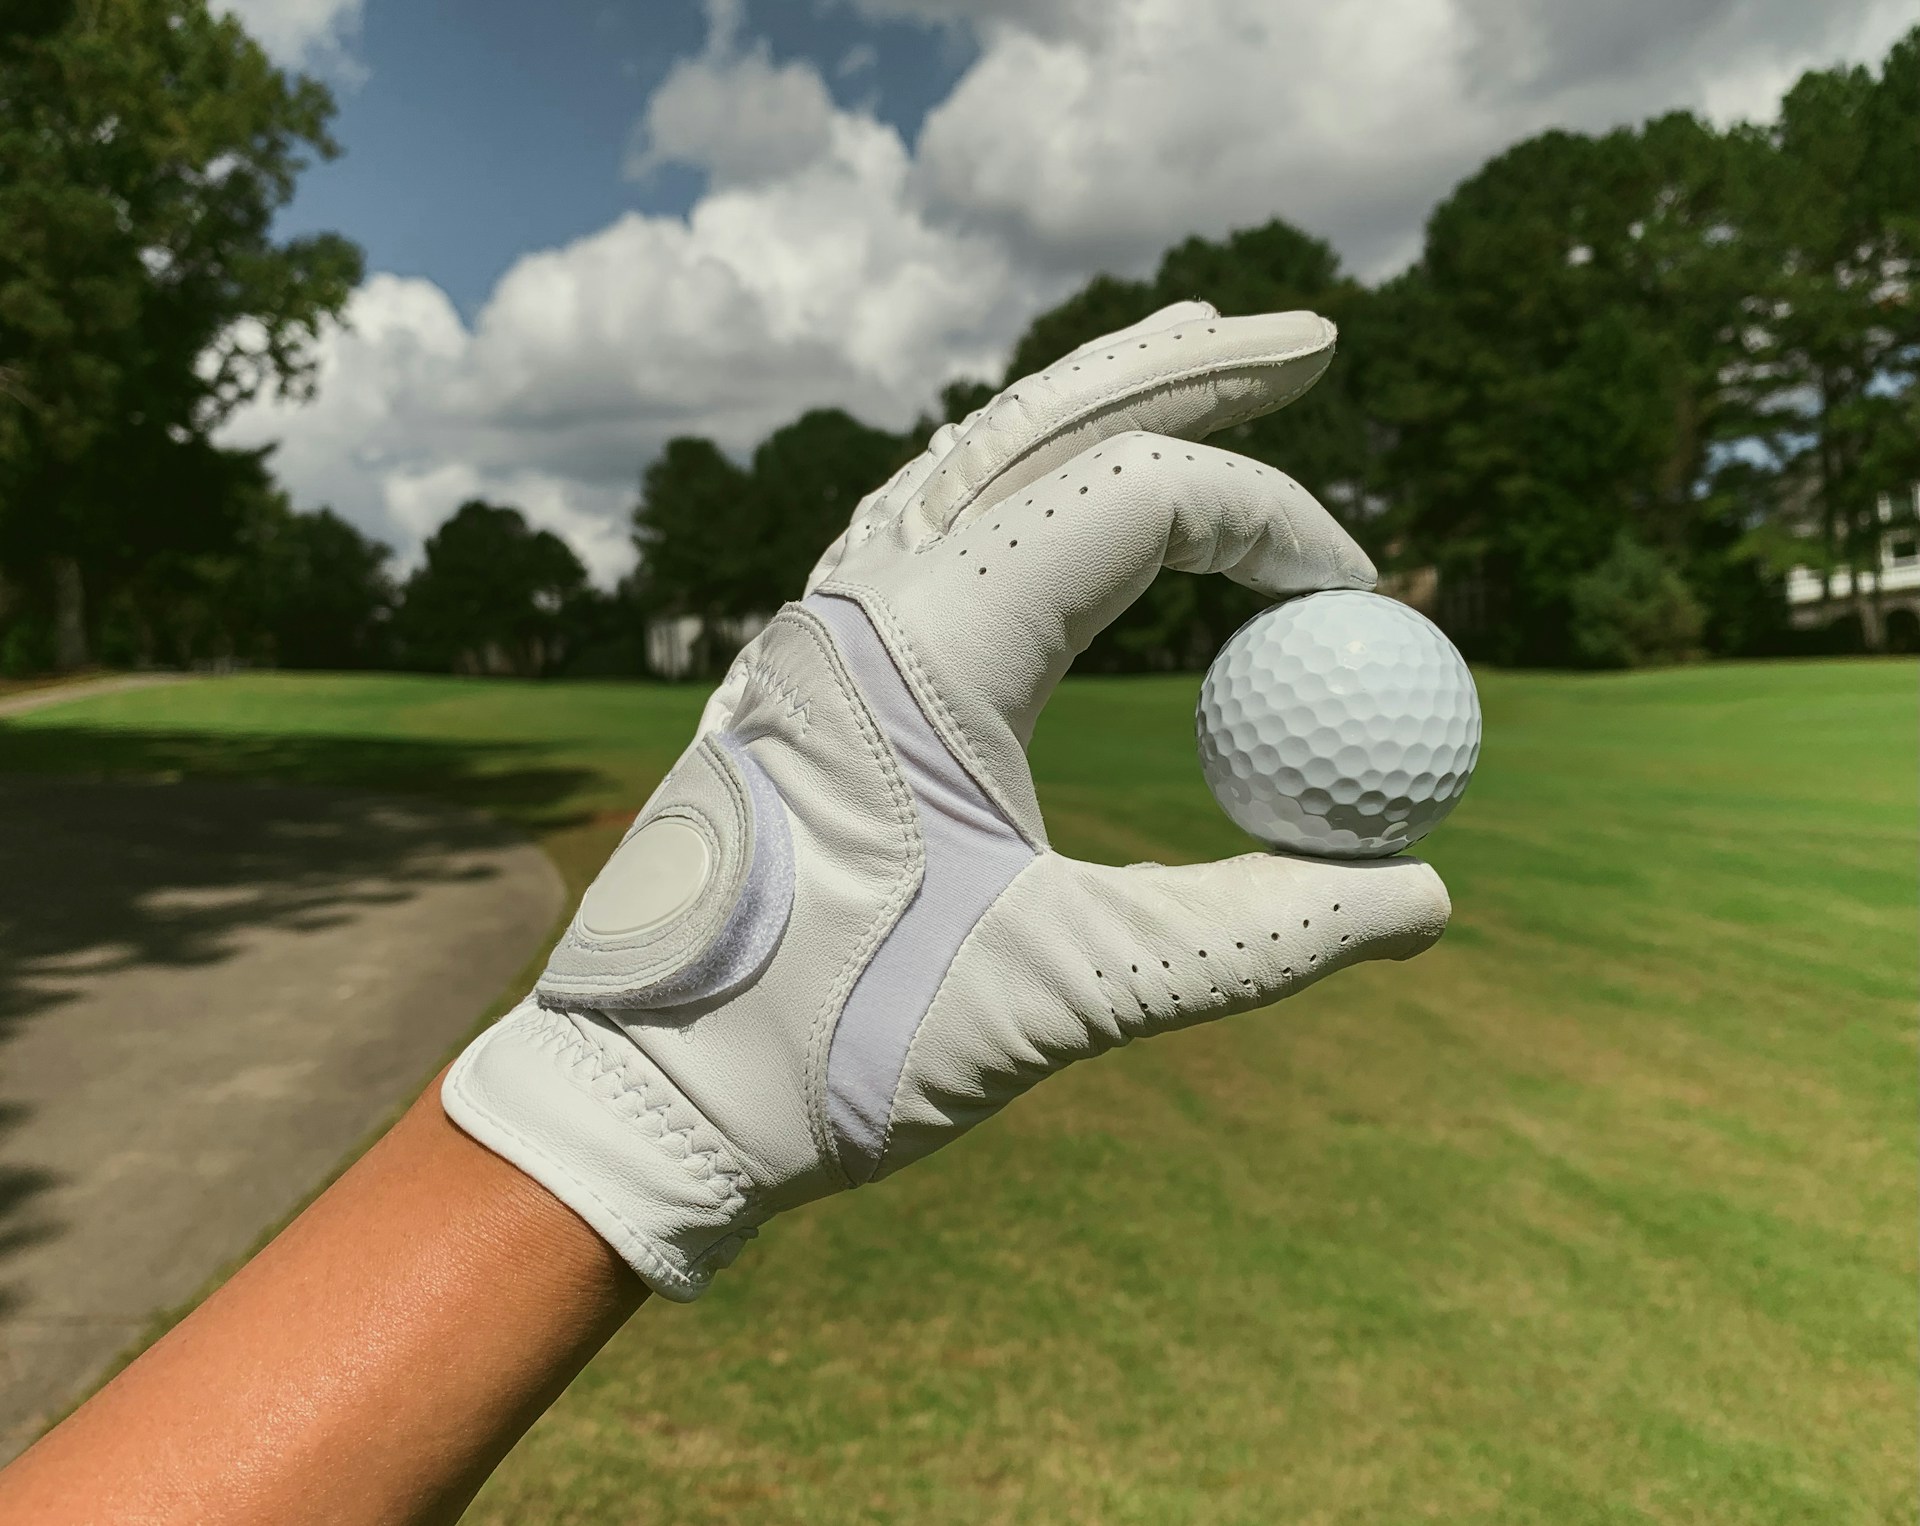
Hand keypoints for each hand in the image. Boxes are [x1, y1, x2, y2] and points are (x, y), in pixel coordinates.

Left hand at [443, 302, 1450, 1299]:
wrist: (642, 1091)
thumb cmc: (833, 1046)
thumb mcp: (1067, 995)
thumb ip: (1256, 938)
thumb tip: (1423, 900)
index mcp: (921, 646)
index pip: (1132, 500)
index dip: (1268, 527)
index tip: (1353, 609)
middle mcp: (857, 598)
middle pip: (1046, 421)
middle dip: (1189, 371)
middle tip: (1310, 336)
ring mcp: (818, 622)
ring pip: (970, 449)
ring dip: (1090, 397)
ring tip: (1192, 349)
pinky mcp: (808, 665)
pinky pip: (922, 516)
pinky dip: (1013, 471)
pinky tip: (1046, 477)